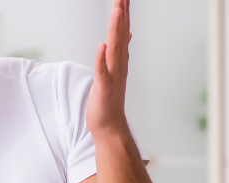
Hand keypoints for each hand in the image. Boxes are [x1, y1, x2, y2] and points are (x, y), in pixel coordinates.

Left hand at [86, 0, 132, 137]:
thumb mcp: (114, 70)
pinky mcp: (104, 87)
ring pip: (114, 48)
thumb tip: (126, 33)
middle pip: (120, 34)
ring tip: (116, 11)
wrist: (109, 124)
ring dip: (115, 29)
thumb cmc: (109, 98)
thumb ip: (120, 50)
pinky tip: (102, 45)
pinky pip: (103, 71)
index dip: (122, 13)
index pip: (121, 31)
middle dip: (121, 14)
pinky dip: (102, 58)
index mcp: (119, 59)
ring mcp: (113, 75)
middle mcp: (119, 64)